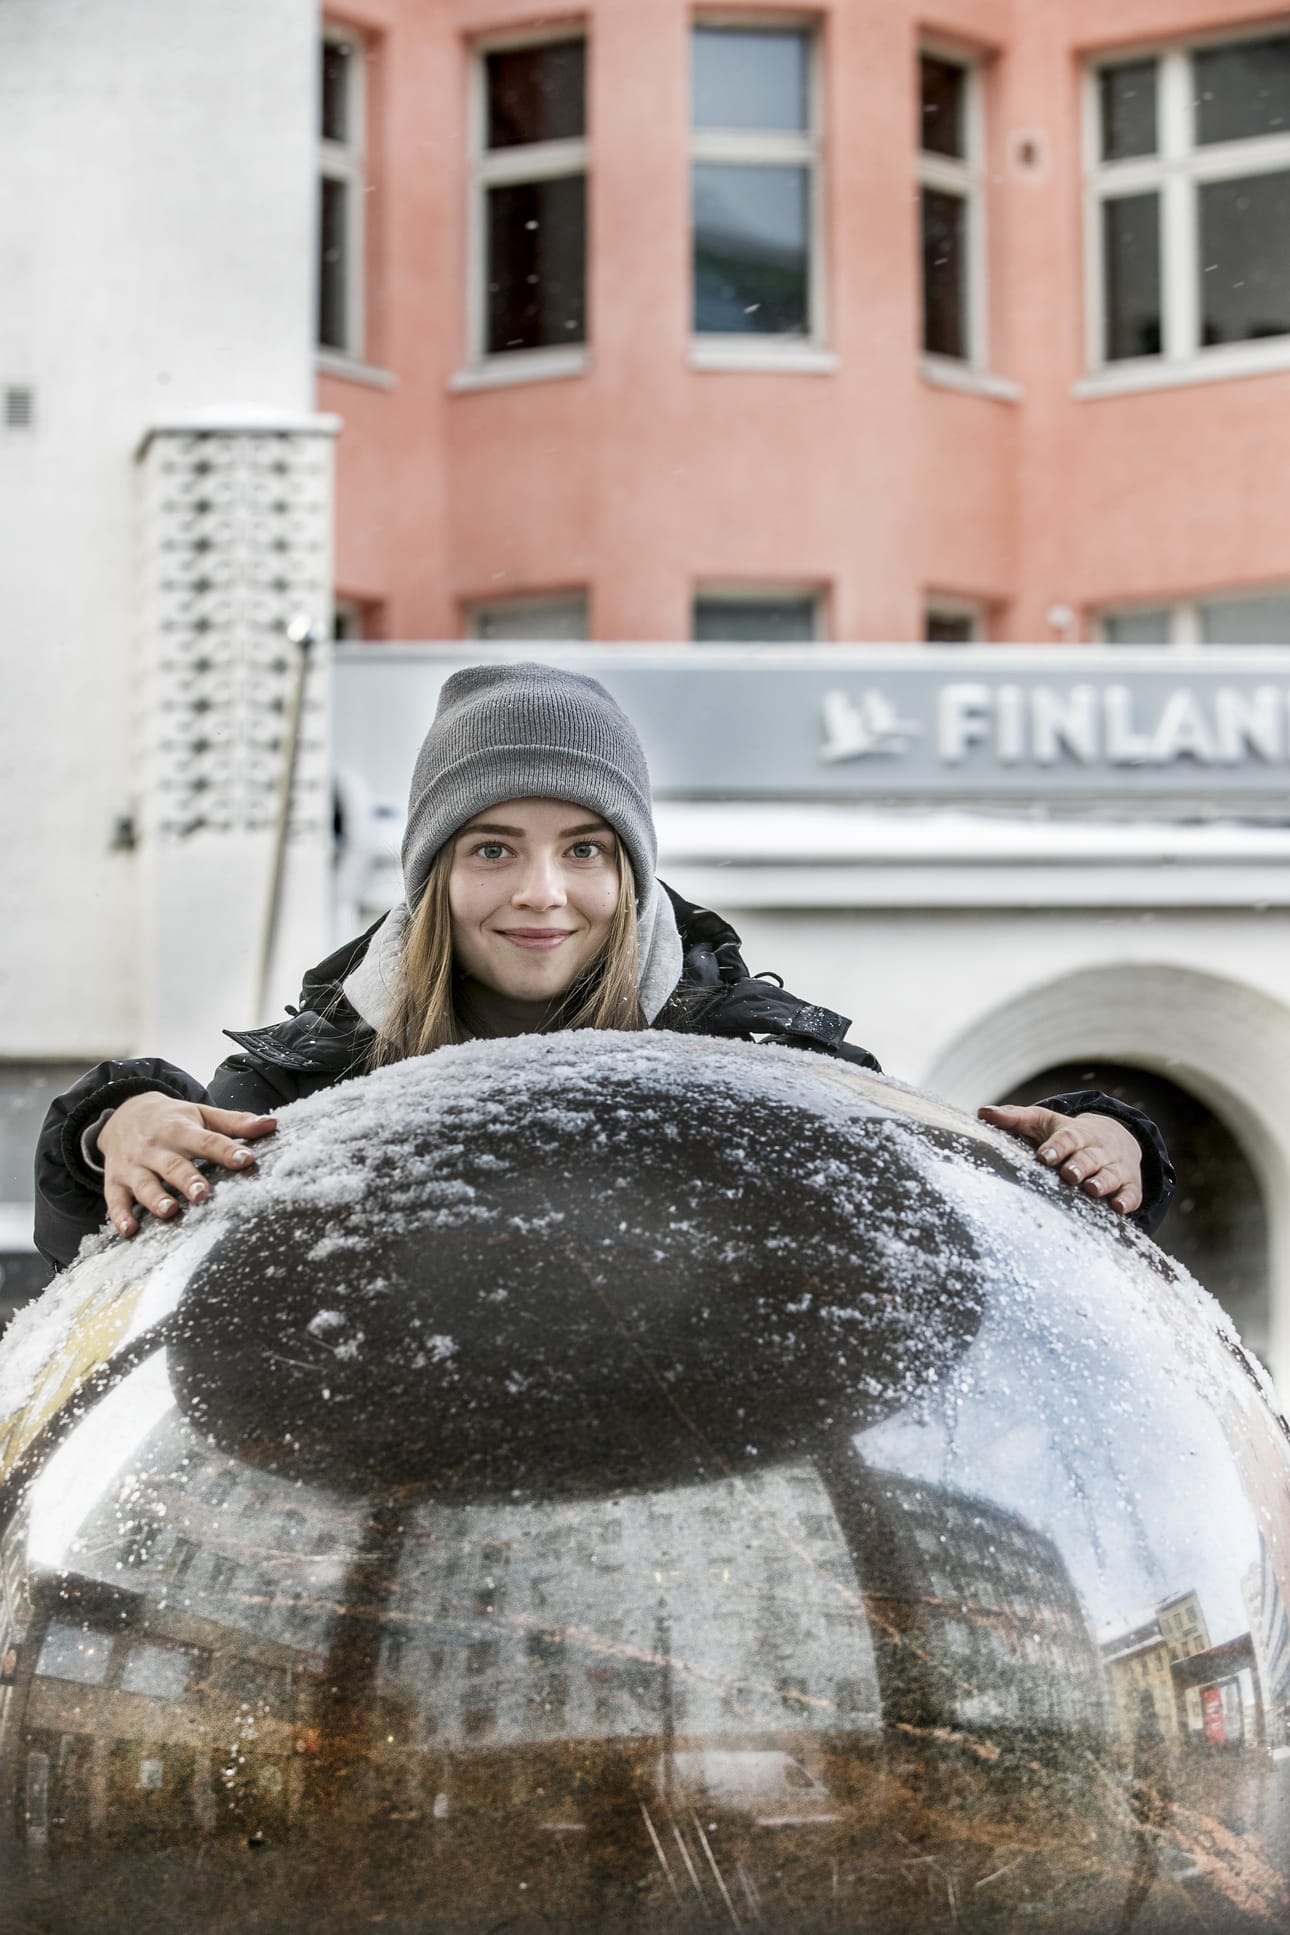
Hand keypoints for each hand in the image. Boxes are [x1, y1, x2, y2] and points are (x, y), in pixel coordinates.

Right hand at [97, 1092, 276, 1238]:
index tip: (246, 1159)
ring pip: (144, 1184)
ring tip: (170, 1211)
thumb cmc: (172, 1119)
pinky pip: (115, 1201)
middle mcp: (154, 1147)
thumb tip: (272, 1124)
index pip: (206, 1140)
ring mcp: (133, 1166)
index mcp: (179, 1129)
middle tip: (204, 1194)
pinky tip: (130, 1230)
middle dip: (187, 1179)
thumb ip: (235, 1122)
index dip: (226, 1150)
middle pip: (172, 1165)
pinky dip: (120, 1216)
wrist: (122, 1113)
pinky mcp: (116, 1181)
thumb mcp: (201, 1114)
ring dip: (155, 1198)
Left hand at [977, 1105, 1142, 1217]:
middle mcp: (1099, 1149)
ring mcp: (1116, 1167)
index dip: (1057, 1147)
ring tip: (1092, 1190)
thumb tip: (983, 1112)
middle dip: (1080, 1165)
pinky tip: (1118, 1208)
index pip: (1067, 1137)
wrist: (1117, 1137)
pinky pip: (1131, 1194)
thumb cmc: (1069, 1135)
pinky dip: (1126, 1200)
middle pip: (1090, 1157)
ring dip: (1103, 1182)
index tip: (1043, 1156)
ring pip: (1111, 1174)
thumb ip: (1015, 1118)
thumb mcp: (1043, 1122)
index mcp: (1076, 1133)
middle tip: (1068, 1175)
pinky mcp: (1130, 1185)